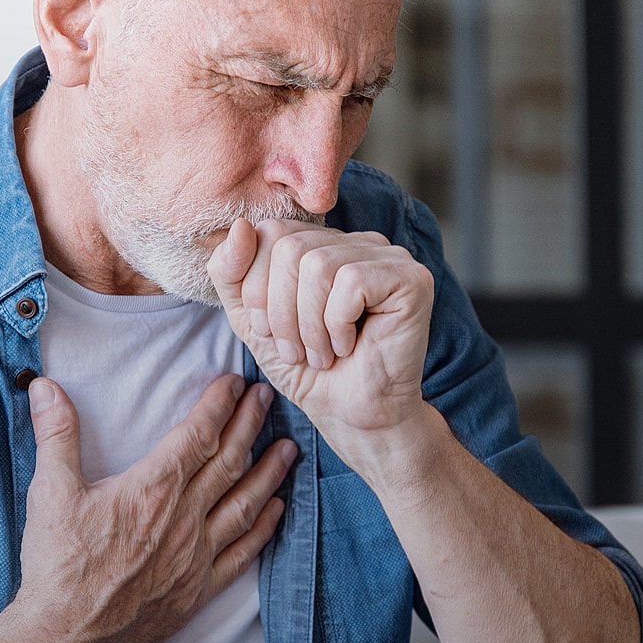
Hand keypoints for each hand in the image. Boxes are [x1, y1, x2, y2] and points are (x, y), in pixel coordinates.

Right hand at [6, 373, 296, 642]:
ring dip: (269, 472)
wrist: (64, 638)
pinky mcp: (197, 590)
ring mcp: (195, 556)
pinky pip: (242, 554)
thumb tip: (45, 388)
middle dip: (251, 425)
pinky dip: (263, 528)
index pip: (197, 435)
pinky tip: (277, 510)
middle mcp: (183, 519)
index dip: (219, 405)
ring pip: (244, 504)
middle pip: (228, 462)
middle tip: (267, 398)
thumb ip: (55, 435)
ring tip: (289, 448)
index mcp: (151, 489)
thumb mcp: (50, 492)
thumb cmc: (57, 566)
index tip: (235, 383)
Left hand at [208, 218, 433, 472]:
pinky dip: (338, 325)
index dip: (257, 289)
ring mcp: (388, 256)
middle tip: (298, 351)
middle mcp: (355, 241)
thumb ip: (230, 273)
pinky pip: (352, 282)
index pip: (269, 232)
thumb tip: (240, 226)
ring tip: (322, 354)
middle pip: (289, 247)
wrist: (351, 417)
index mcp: (320, 243)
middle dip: (280, 312)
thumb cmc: (308, 370)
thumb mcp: (251, 320)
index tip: (270, 334)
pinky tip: (350, 347)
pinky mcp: (411, 279)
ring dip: (309, 325)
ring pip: (318, 264)